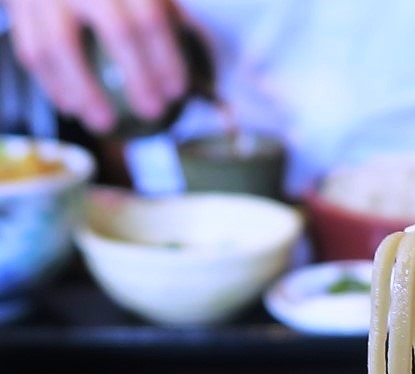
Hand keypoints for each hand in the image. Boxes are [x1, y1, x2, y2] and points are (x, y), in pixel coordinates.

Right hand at [7, 0, 186, 131]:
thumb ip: (163, 17)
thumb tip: (199, 76)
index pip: (151, 17)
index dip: (168, 58)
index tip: (177, 92)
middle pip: (119, 30)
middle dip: (140, 77)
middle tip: (153, 111)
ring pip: (61, 45)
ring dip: (85, 91)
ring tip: (104, 123)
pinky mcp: (18, 4)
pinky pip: (31, 48)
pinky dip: (52, 83)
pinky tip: (71, 108)